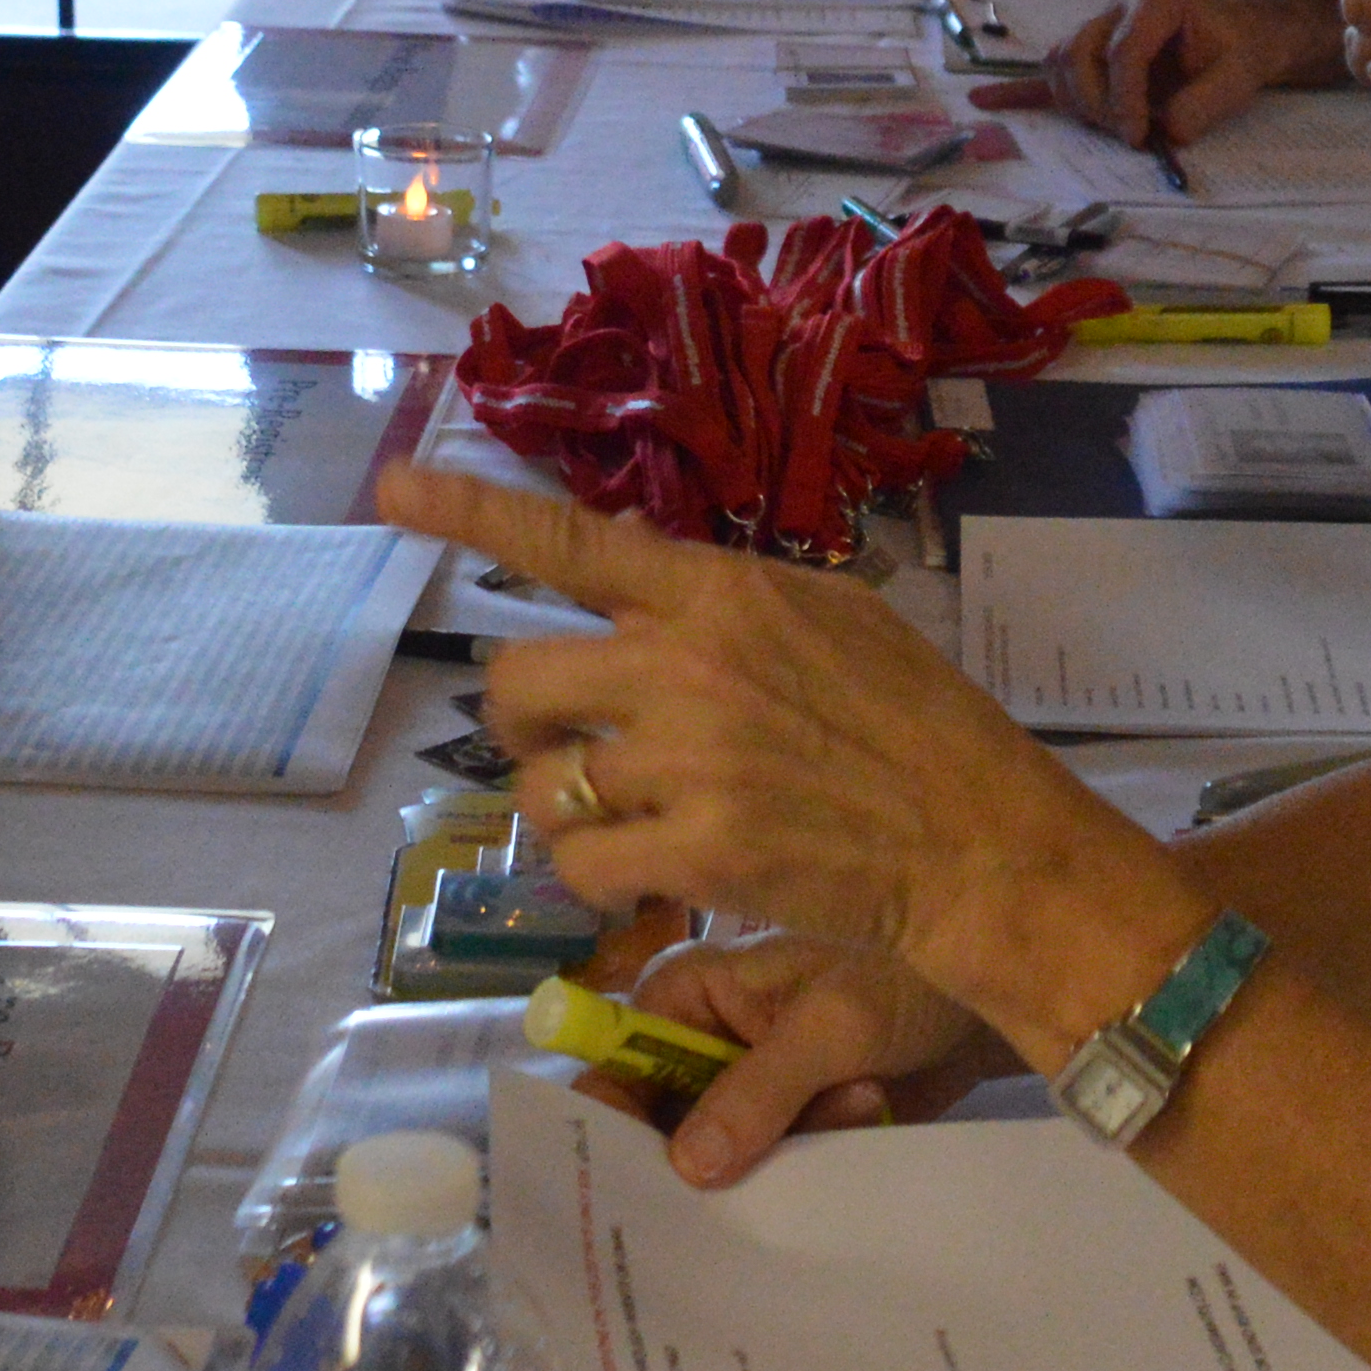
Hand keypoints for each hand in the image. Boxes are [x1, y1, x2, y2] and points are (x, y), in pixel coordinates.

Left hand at [375, 464, 1192, 1077]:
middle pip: (517, 679)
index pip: (571, 542)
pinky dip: (601, 880)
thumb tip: (633, 579)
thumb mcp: (831, 618)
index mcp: (720, 593)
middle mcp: (688, 664)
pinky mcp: (700, 853)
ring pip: (544, 784)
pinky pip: (585, 867)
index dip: (471, 513)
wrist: (979, 838)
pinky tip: (654, 873)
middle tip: (562, 745)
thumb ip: (724, 603)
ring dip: (566, 809)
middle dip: (520, 721)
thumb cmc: (914, 722)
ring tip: (627, 820)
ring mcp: (689, 761)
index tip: (392, 490)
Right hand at [597, 908, 1003, 1186]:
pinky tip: (872, 1113)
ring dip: (786, 1151)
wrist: (993, 1001)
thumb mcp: (832, 1028)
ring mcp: (749, 1087)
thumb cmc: (906, 980)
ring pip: (723, 1157)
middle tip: (755, 1173)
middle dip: (710, 1157)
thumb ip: (758, 1093)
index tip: (629, 1193)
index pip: (617, 1063)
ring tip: (858, 1100)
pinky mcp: (791, 1123)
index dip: (613, 1127)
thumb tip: (685, 1168)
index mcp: (690, 992)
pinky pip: (772, 1169)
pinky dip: (812, 1163)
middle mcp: (705, 1041)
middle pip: (662, 1124)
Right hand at [1027, 0, 1345, 145]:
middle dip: (1097, 103)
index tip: (1138, 136)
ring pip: (1060, 62)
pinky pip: (1048, 71)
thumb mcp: (1240, 76)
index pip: (1122, 50)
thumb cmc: (1241, 49)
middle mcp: (1117, 9)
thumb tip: (1164, 132)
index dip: (1125, 98)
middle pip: (1079, 54)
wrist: (1244, 34)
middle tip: (1128, 136)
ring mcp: (1098, 29)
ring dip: (1075, 102)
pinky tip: (983, 103)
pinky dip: (1017, 91)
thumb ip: (1206, 104)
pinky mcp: (1092, 54)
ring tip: (1109, 127)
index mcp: (1156, 1)